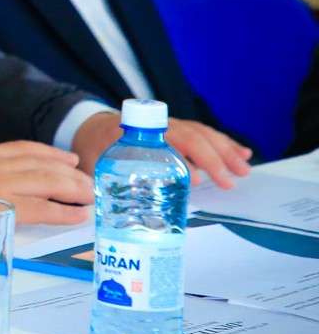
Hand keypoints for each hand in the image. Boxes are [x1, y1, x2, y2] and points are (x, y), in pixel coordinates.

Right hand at [0, 141, 92, 226]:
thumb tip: (14, 186)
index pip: (25, 148)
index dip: (52, 154)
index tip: (70, 160)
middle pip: (44, 165)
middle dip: (71, 175)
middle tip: (88, 185)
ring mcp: (1, 185)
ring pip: (48, 183)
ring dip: (74, 191)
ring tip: (89, 199)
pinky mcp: (4, 207)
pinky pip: (42, 207)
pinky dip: (63, 211)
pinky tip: (77, 216)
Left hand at [72, 113, 252, 190]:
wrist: (89, 128)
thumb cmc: (93, 152)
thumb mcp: (96, 167)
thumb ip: (112, 183)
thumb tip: (131, 206)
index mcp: (132, 134)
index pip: (163, 142)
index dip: (184, 159)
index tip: (197, 180)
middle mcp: (154, 127)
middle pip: (189, 137)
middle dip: (213, 158)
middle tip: (230, 181)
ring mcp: (167, 126)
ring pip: (200, 133)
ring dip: (224, 150)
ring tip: (244, 168)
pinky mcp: (177, 131)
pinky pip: (203, 134)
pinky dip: (223, 143)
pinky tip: (242, 153)